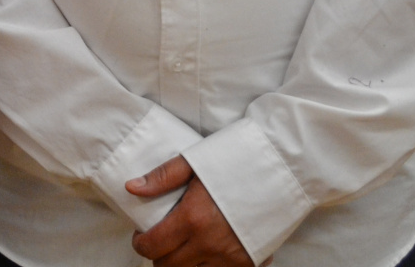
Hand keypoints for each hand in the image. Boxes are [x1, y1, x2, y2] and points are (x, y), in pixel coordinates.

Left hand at [126, 155, 253, 266]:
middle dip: (158, 256)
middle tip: (162, 239)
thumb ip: (162, 177)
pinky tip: (208, 250)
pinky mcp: (249, 262)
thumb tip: (131, 188)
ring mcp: (231, 258)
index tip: (142, 234)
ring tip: (184, 245)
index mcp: (193, 218)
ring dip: (183, 264)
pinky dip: (208, 266)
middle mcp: (210, 244)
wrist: (283, 167)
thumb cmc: (240, 157)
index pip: (152, 247)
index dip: (140, 243)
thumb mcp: (196, 159)